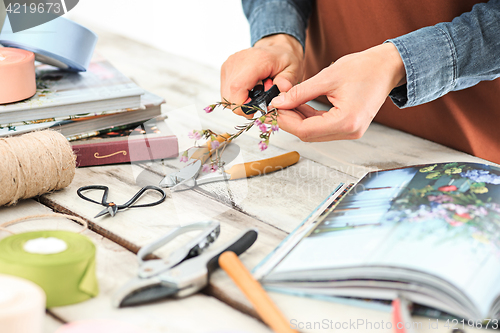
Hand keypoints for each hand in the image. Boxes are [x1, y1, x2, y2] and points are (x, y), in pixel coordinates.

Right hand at [220, 34, 303, 117]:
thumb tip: (279, 97)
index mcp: (255, 60)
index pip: (237, 88)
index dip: (242, 105)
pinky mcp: (225, 69)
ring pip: (226, 96)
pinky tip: (249, 89)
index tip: (255, 110)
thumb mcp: (293, 70)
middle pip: (229, 95)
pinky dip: (237, 96)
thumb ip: (286, 83)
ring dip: (240, 101)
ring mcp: (229, 65)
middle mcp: (238, 61)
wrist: (276, 48)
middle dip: (244, 106)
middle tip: (260, 101)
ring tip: (256, 93)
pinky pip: (226, 92)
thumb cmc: (284, 60)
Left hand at [271, 43, 405, 140]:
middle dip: (289, 120)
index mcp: (346, 122)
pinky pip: (322, 127)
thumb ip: (300, 92)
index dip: (285, 120)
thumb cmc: (364, 68)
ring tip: (286, 102)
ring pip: (313, 132)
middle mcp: (349, 132)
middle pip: (308, 134)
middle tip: (276, 103)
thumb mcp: (327, 77)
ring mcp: (350, 132)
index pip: (305, 130)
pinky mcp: (349, 127)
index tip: (273, 107)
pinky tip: (298, 105)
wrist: (387, 67)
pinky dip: (309, 117)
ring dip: (298, 119)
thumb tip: (278, 102)